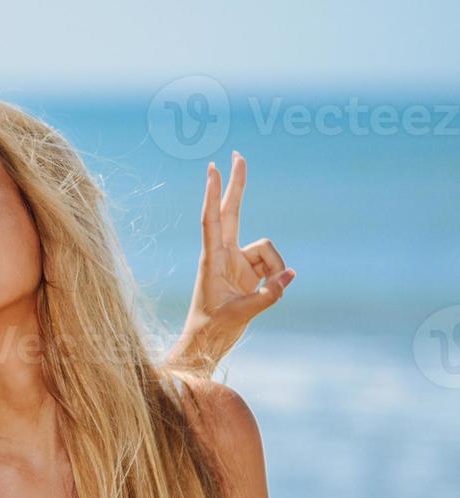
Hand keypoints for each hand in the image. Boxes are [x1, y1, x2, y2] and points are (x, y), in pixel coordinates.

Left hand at [170, 152, 296, 375]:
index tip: (213, 168)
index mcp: (212, 259)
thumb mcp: (242, 313)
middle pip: (233, 211)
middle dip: (238, 185)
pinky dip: (278, 279)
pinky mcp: (250, 272)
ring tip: (260, 295)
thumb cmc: (213, 328)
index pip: (212, 219)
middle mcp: (224, 255)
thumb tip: (290, 276)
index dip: (214, 194)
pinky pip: (275, 267)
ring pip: (270, 251)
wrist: (207, 343)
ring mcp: (238, 262)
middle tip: (239, 154)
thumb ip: (268, 295)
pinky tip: (267, 294)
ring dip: (275, 270)